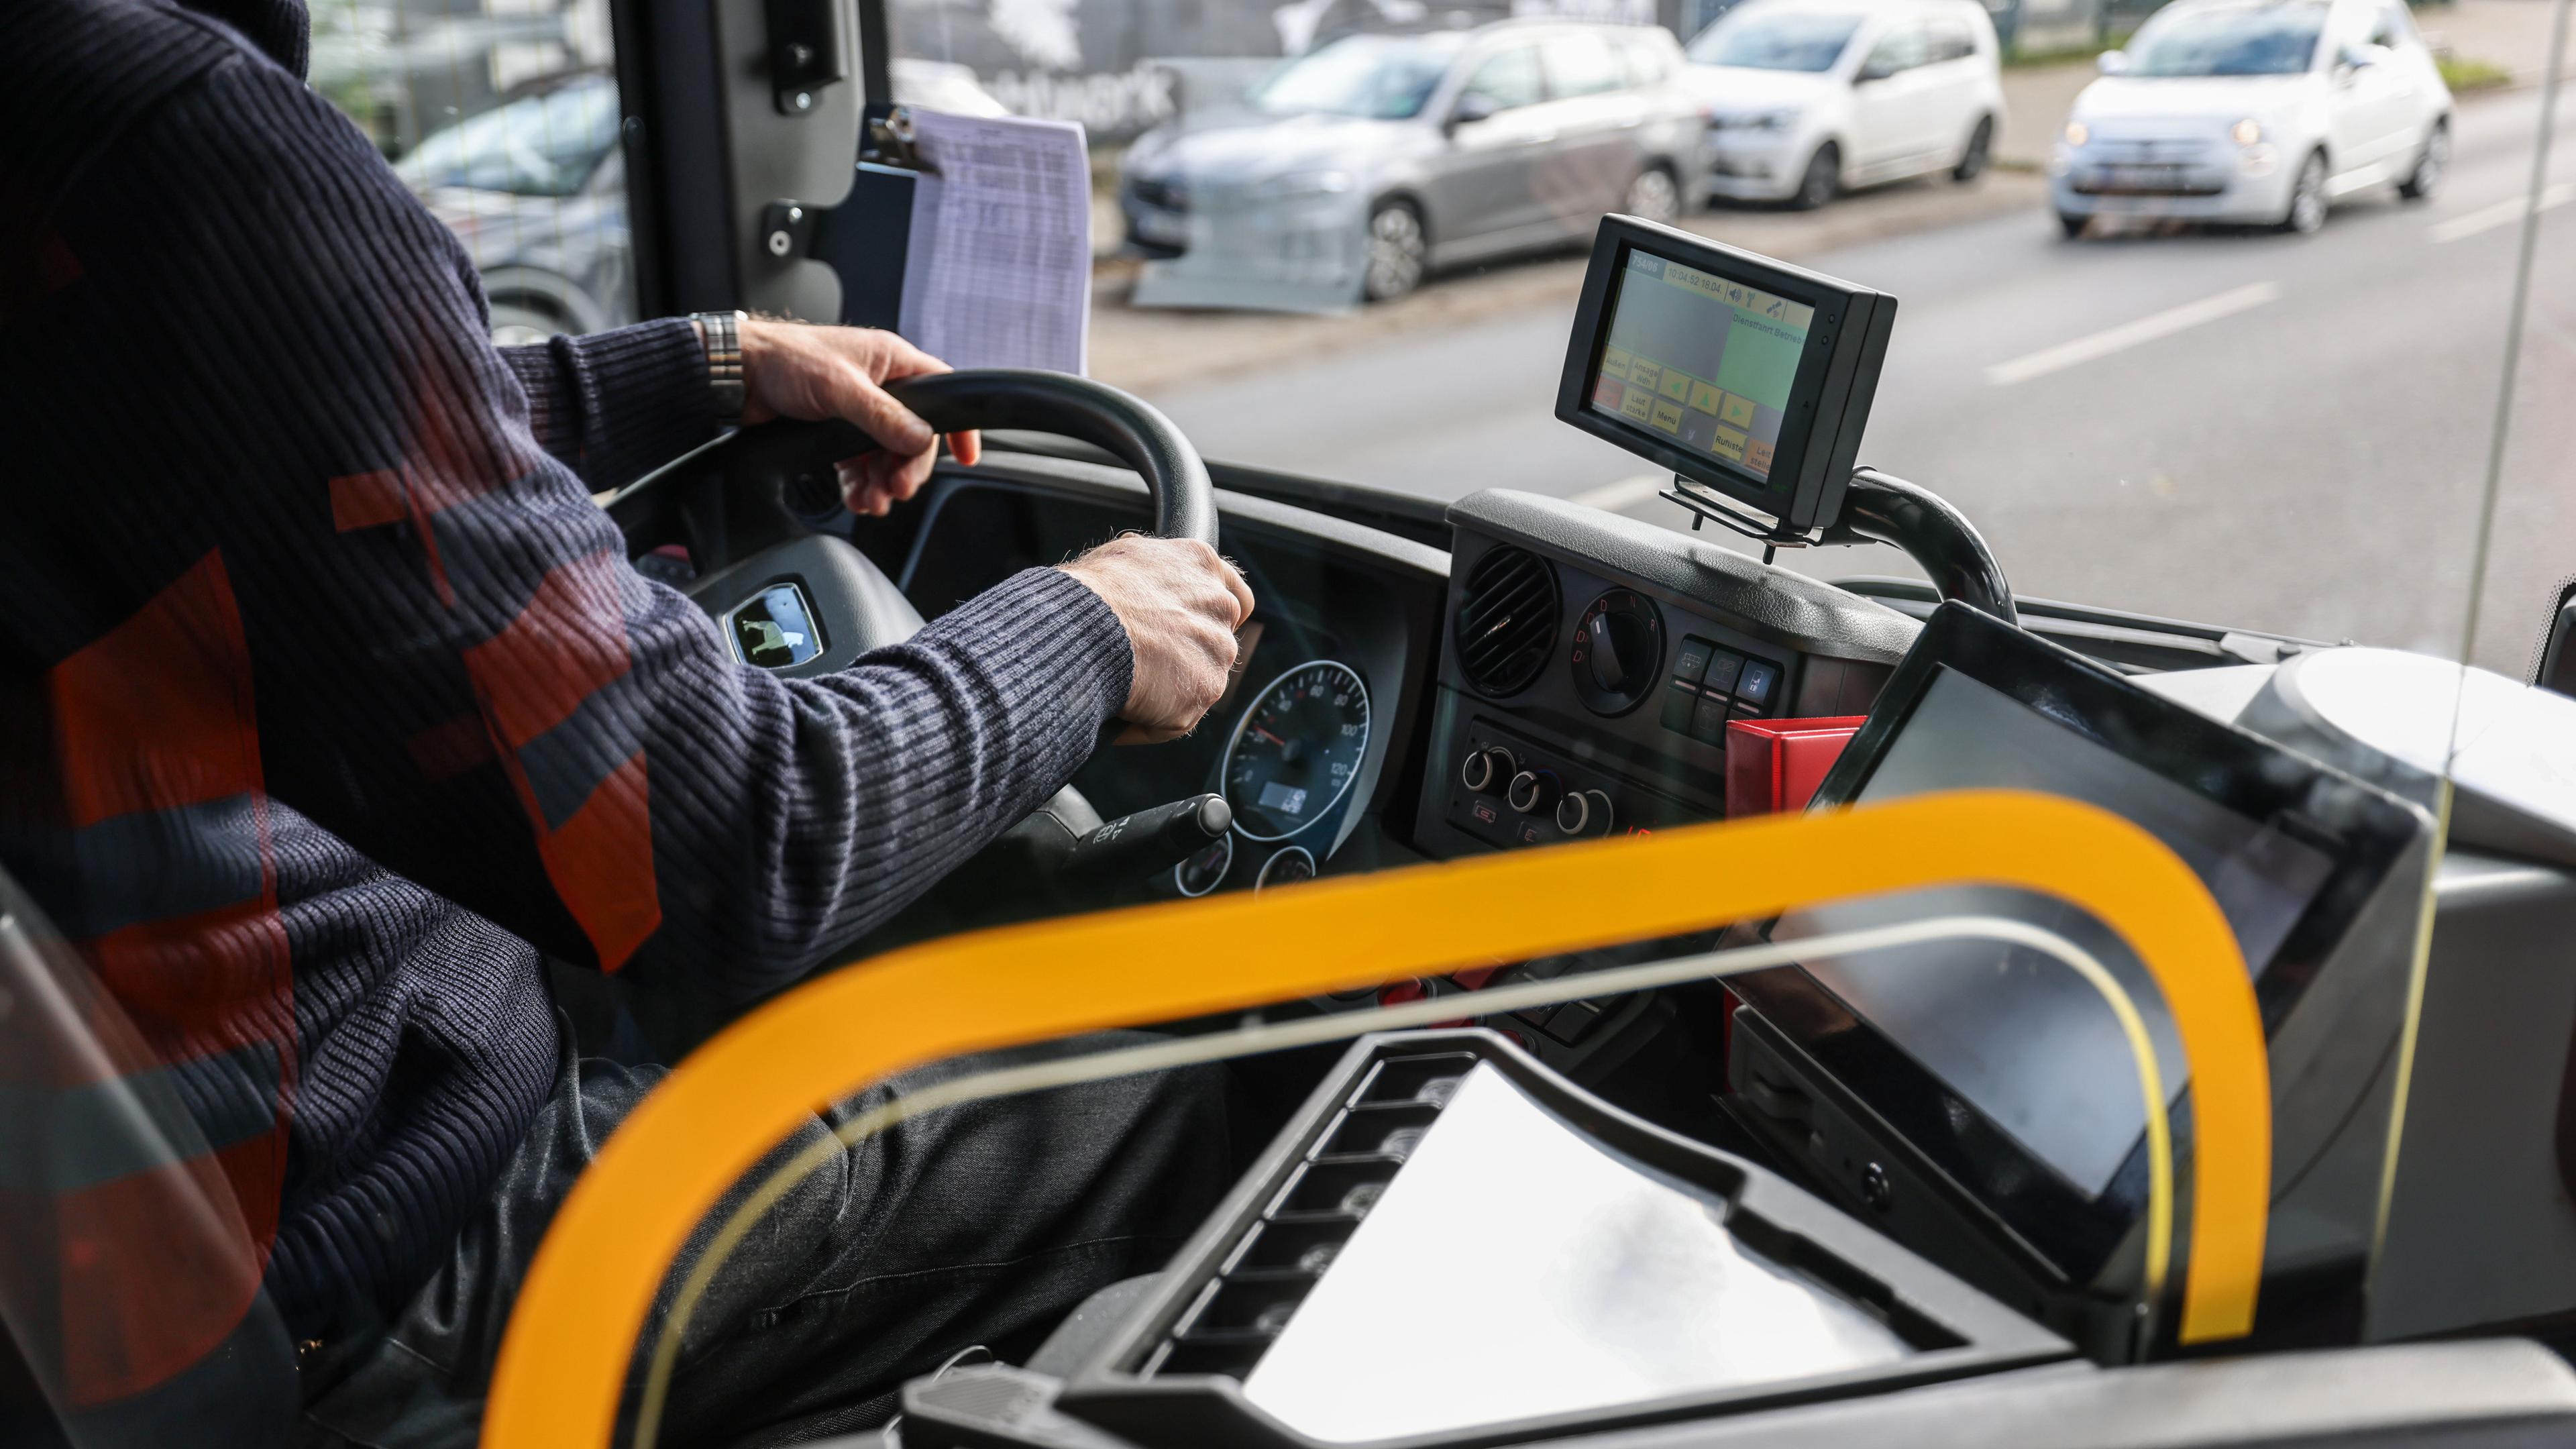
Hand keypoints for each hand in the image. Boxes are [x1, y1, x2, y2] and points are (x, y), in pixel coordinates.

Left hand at [730, 319, 979, 515]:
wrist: (737, 375)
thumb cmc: (785, 360)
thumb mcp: (841, 388)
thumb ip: (883, 416)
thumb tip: (921, 439)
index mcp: (891, 361)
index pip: (942, 393)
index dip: (957, 426)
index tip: (968, 456)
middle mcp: (881, 385)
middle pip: (914, 435)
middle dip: (907, 467)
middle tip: (898, 490)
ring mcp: (859, 410)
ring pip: (887, 454)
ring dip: (883, 481)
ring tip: (873, 502)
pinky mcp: (837, 431)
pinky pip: (861, 463)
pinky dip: (861, 483)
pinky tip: (856, 498)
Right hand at [1060, 536, 1255, 740]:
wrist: (1084, 630)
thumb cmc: (1089, 594)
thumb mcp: (1123, 557)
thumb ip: (1152, 572)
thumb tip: (1140, 585)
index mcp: (1201, 564)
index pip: (1233, 595)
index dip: (1212, 618)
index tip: (1196, 631)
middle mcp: (1219, 604)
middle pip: (1219, 640)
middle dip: (1190, 655)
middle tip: (1149, 663)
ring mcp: (1217, 648)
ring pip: (1200, 680)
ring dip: (1171, 690)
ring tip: (1127, 687)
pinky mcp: (1206, 688)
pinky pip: (1181, 716)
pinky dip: (1153, 721)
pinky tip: (1123, 711)